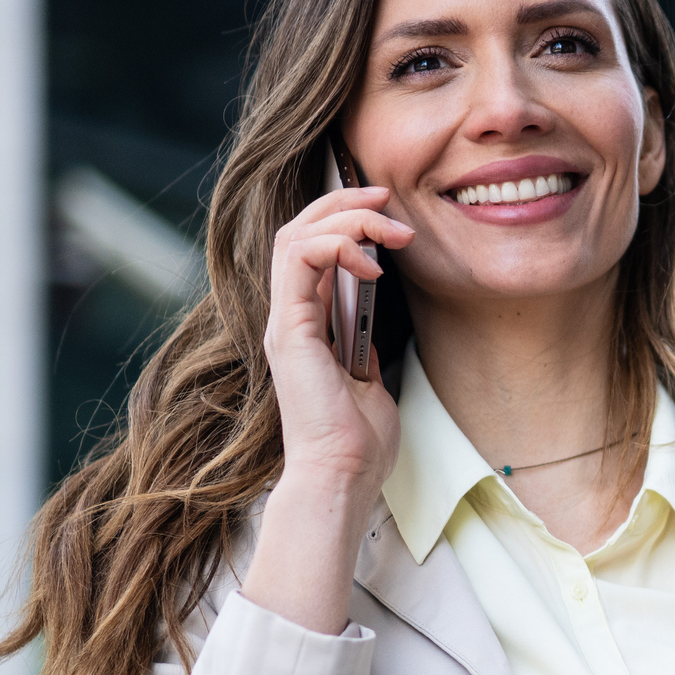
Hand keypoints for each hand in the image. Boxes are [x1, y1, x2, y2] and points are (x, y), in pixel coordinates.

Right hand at [264, 186, 410, 498]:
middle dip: (345, 203)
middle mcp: (289, 318)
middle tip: (389, 198)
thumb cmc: (358, 441)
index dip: (345, 218)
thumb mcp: (368, 380)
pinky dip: (336, 247)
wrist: (343, 475)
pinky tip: (372, 262)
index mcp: (306, 325)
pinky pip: (298, 261)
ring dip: (346, 219)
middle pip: (299, 231)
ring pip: (296, 236)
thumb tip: (369, 326)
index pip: (312, 249)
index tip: (389, 210)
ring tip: (390, 227)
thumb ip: (362, 347)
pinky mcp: (288, 330)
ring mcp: (284, 322)